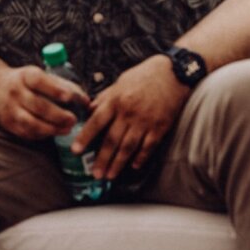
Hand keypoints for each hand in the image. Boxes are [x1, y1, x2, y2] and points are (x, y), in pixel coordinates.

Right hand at [0, 65, 88, 140]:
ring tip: (67, 129)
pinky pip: (27, 132)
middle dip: (58, 115)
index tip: (69, 96)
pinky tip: (54, 132)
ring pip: (31, 122)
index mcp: (25, 76)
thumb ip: (63, 85)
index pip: (39, 80)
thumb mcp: (40, 76)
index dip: (55, 89)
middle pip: (37, 105)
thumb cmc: (26, 82)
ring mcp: (10, 109)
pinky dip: (43, 134)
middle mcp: (15, 91)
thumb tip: (86, 100)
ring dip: (51, 128)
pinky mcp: (8, 124)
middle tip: (73, 119)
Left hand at [74, 55, 189, 180]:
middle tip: (95, 174)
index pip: (96, 121)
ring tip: (110, 175)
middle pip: (112, 140)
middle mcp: (128, 113)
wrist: (173, 73)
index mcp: (116, 100)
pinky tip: (134, 166)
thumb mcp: (120, 81)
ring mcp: (145, 121)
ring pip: (128, 148)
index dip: (85, 137)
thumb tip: (90, 109)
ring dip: (118, 164)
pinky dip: (141, 158)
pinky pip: (148, 147)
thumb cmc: (145, 75)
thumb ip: (105, 97)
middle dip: (102, 159)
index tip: (76, 150)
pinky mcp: (160, 127)